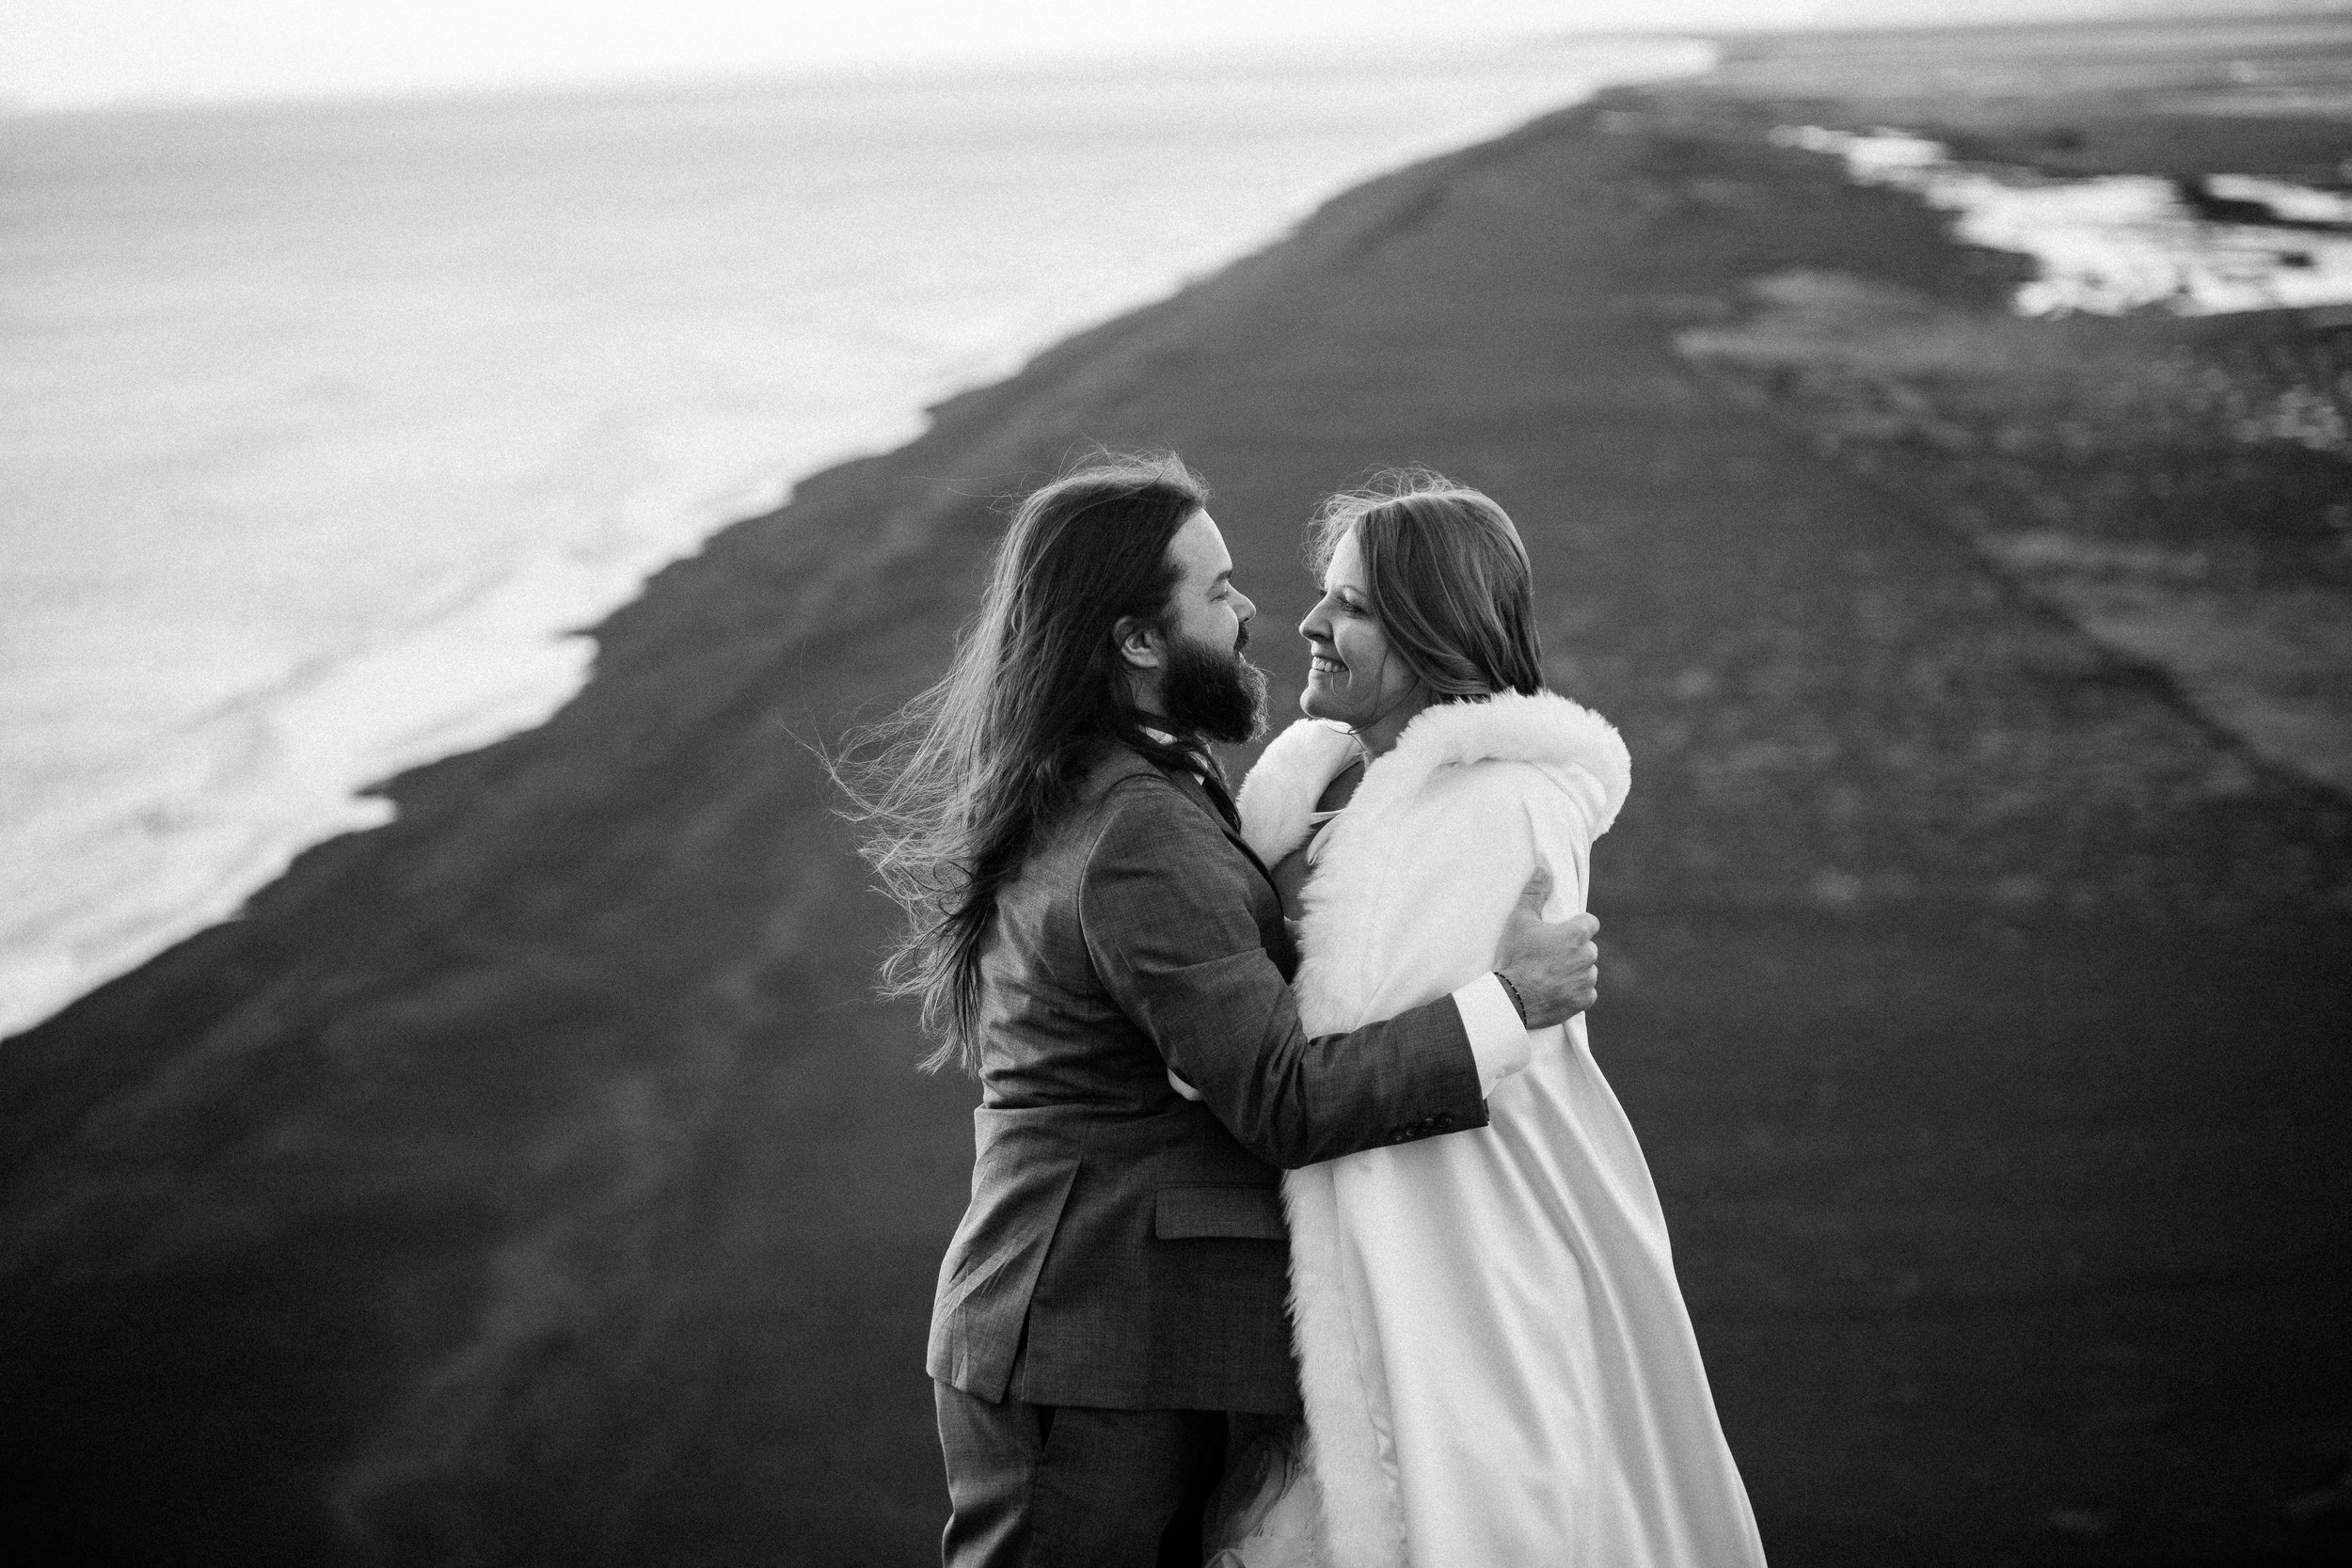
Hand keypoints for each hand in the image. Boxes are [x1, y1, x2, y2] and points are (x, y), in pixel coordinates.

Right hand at [1494, 866, 1598, 1029]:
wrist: (1510, 998)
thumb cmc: (1514, 956)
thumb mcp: (1520, 920)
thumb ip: (1535, 892)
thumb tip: (1544, 867)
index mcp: (1576, 934)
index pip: (1590, 923)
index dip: (1577, 926)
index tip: (1562, 933)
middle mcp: (1587, 956)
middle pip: (1587, 948)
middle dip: (1574, 951)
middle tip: (1549, 957)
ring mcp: (1587, 980)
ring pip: (1587, 971)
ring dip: (1575, 972)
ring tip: (1549, 976)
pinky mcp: (1584, 1001)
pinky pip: (1586, 993)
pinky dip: (1575, 993)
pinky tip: (1555, 991)